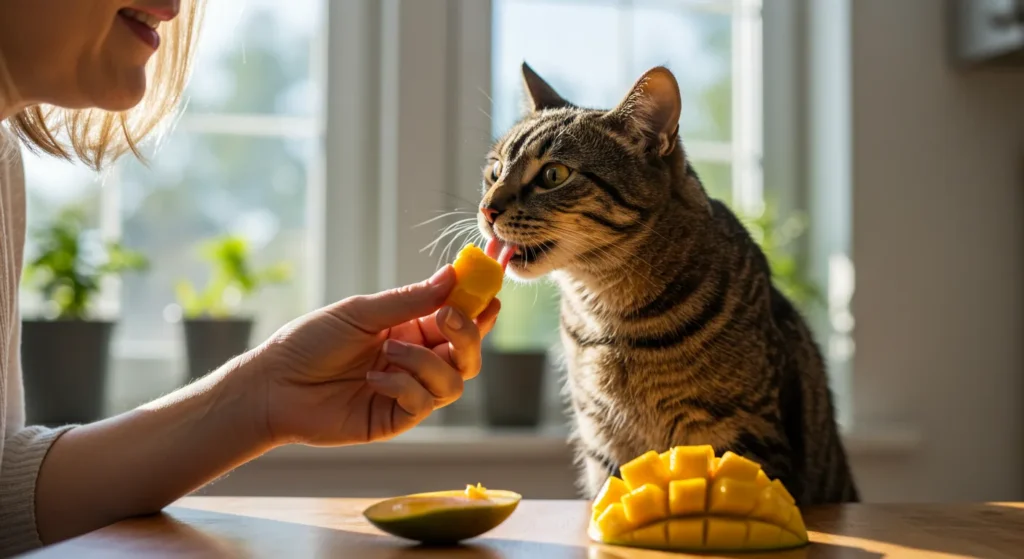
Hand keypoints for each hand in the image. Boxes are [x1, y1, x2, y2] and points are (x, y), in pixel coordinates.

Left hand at [246, 265, 499, 446]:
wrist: (274, 385)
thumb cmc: (310, 342)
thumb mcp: (361, 312)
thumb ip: (410, 300)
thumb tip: (453, 276)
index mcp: (410, 329)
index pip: (457, 319)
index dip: (479, 308)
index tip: (492, 293)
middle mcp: (415, 360)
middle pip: (468, 354)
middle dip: (466, 334)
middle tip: (446, 316)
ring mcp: (408, 391)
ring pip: (454, 381)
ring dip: (425, 362)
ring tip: (386, 352)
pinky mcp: (396, 419)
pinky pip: (424, 403)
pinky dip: (403, 385)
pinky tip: (373, 379)